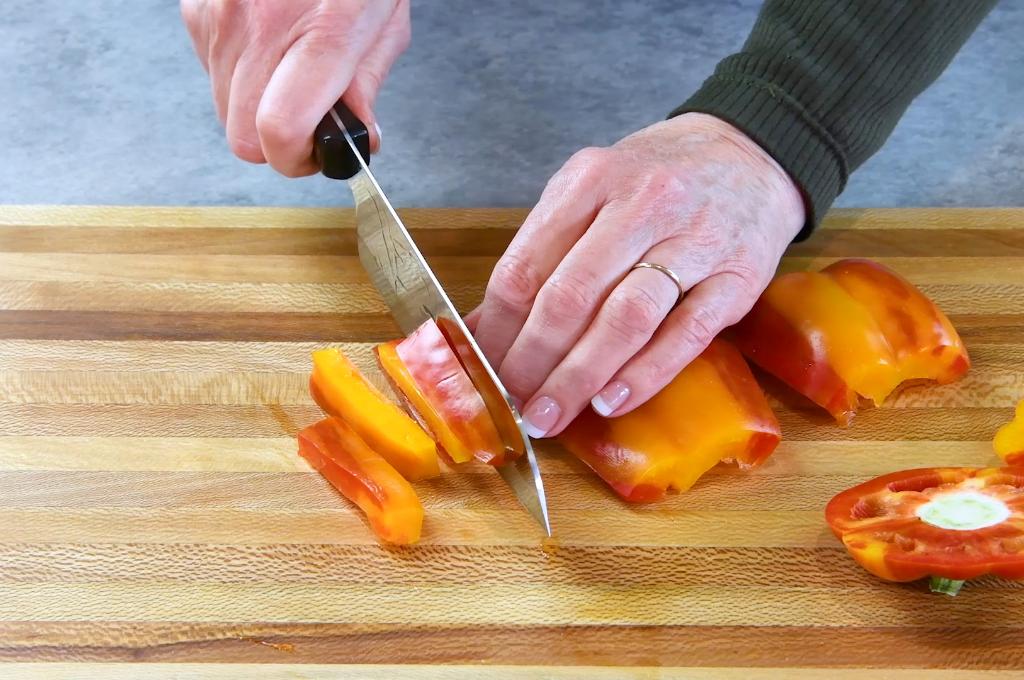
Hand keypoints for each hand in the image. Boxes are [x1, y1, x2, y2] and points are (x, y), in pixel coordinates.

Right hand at [180, 0, 409, 175]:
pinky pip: (211, 71)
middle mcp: (259, 27)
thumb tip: (358, 137)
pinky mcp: (197, 9)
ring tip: (292, 71)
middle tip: (310, 121)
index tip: (316, 152)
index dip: (296, 159)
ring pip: (224, 108)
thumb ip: (367, 85)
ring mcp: (220, 17)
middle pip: (243, 137)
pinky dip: (239, 74)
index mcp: (320, 34)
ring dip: (257, 107)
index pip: (278, 131)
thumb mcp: (385, 23)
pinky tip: (269, 46)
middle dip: (278, 143)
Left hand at [469, 113, 804, 437]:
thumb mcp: (589, 193)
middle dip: (532, 361)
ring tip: (550, 416)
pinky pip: (685, 334)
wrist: (750, 153)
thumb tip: (482, 329)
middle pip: (570, 296)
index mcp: (590, 180)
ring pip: (624, 319)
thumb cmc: (655, 183)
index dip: (498, 330)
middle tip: (515, 405)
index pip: (526, 267)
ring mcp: (694, 240)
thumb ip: (540, 254)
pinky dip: (643, 374)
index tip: (483, 371)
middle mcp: (641, 205)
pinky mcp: (738, 277)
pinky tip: (610, 402)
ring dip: (579, 376)